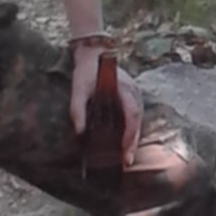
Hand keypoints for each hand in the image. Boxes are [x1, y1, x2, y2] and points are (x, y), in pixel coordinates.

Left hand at [70, 45, 143, 169]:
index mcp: (124, 88)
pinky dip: (130, 131)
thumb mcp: (78, 88)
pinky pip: (133, 117)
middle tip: (127, 162)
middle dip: (133, 143)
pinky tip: (124, 143)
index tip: (125, 150)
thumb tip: (80, 132)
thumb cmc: (86, 71)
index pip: (132, 114)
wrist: (93, 54)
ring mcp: (134, 95)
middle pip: (138, 121)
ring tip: (126, 157)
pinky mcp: (130, 98)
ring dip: (133, 138)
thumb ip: (77, 109)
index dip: (130, 134)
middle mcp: (134, 92)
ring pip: (138, 120)